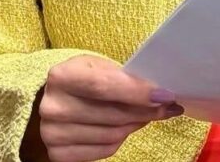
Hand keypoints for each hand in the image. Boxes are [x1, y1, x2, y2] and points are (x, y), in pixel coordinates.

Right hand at [37, 54, 182, 161]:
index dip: (137, 92)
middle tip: (167, 106)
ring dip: (136, 124)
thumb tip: (160, 92)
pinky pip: (104, 151)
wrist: (53, 101)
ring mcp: (53, 134)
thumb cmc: (82, 79)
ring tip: (148, 114)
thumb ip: (123, 76)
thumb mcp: (97, 66)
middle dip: (146, 110)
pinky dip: (122, 139)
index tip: (165, 95)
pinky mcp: (58, 154)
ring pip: (112, 135)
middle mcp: (53, 107)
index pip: (104, 86)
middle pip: (112, 114)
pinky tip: (128, 127)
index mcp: (61, 76)